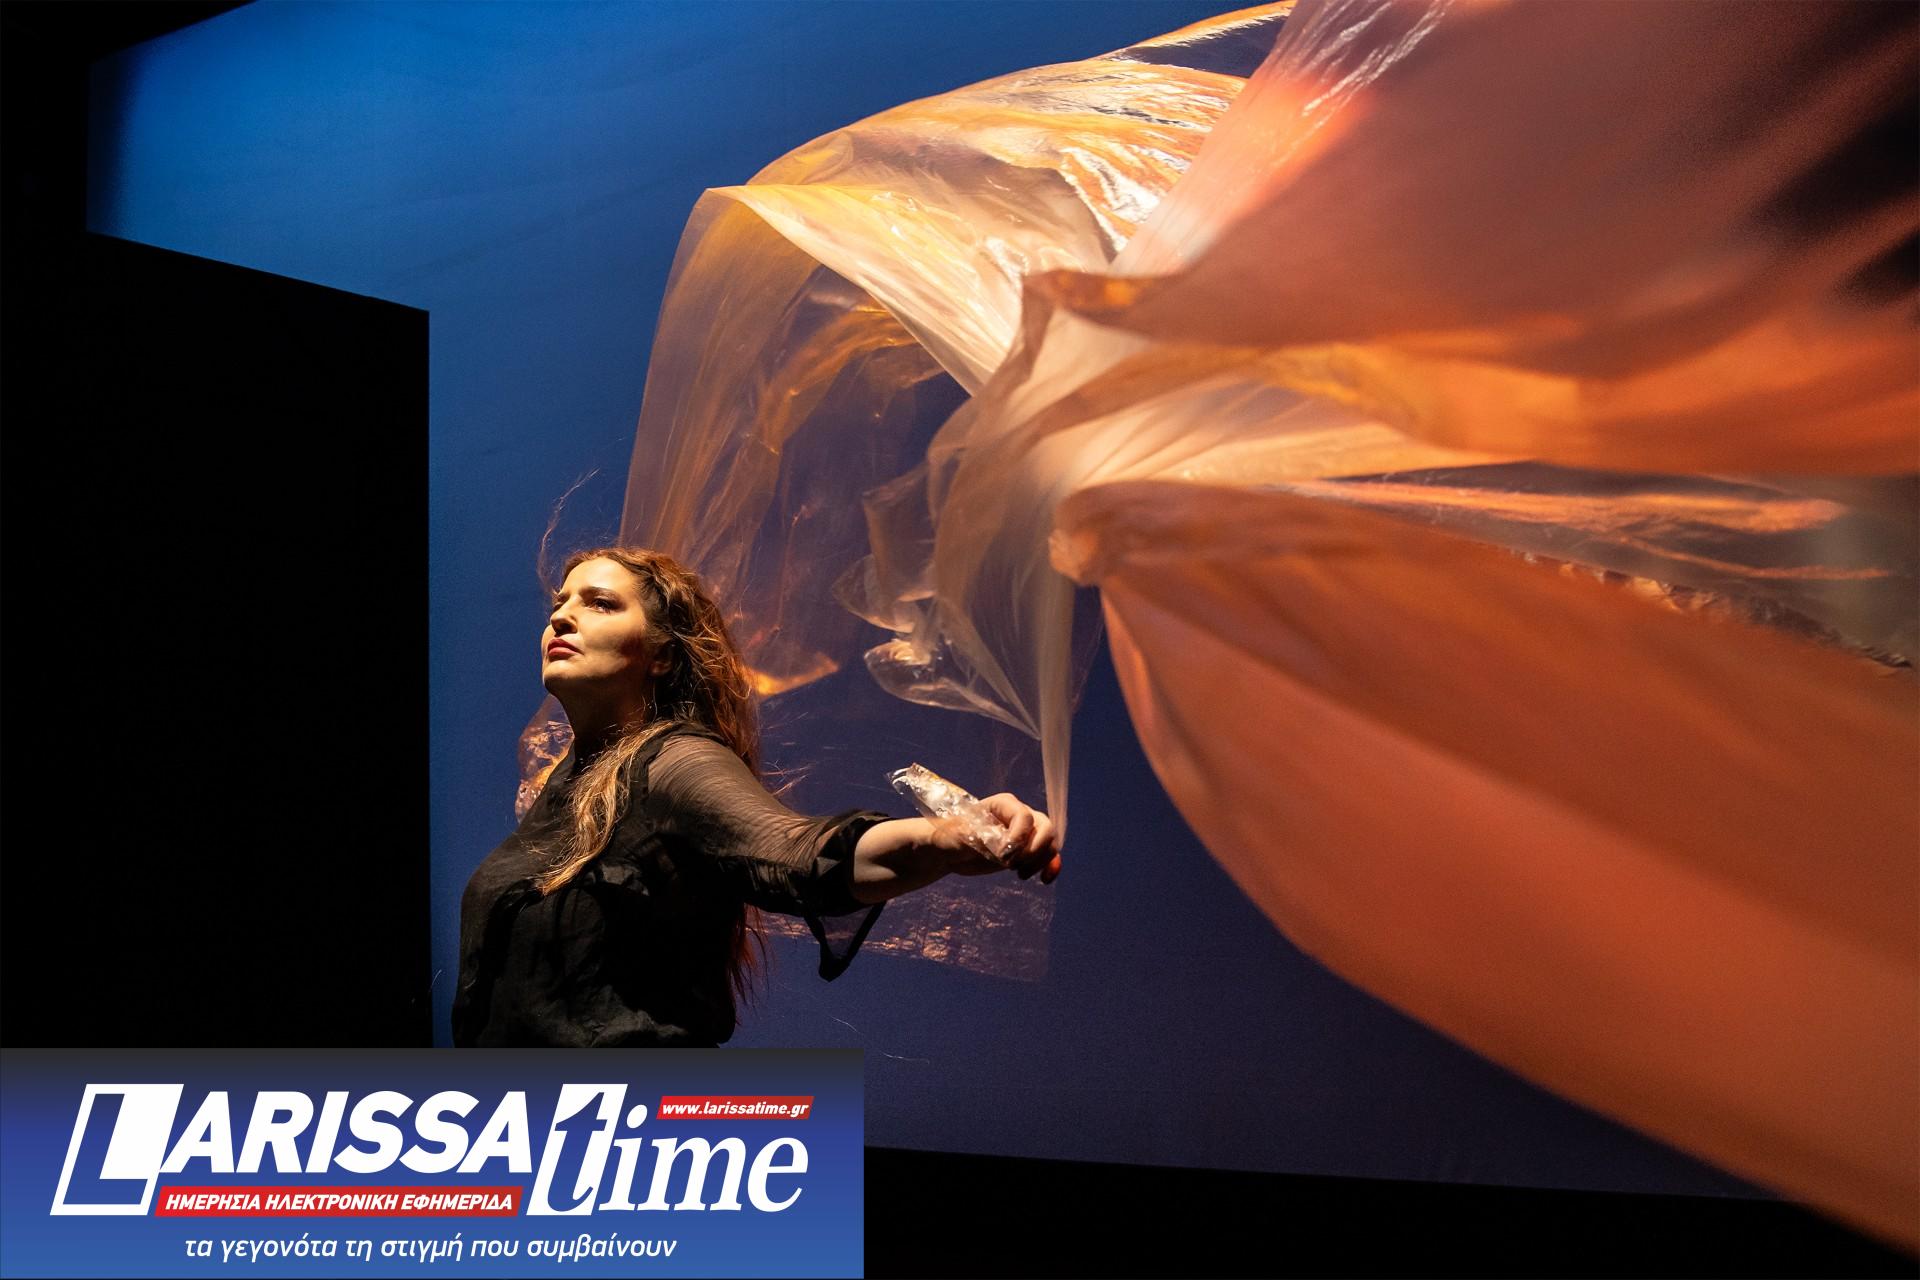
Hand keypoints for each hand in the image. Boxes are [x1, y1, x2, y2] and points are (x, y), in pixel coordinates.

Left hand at [932, 794, 1060, 883]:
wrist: (950, 851)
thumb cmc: (952, 836)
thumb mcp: (964, 835)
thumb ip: (987, 837)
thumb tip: (1008, 849)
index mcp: (1004, 804)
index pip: (1024, 817)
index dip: (1019, 838)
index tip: (1002, 857)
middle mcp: (1019, 814)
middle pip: (1045, 828)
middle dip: (1034, 851)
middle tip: (1013, 866)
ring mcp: (1025, 832)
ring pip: (1049, 843)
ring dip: (1040, 861)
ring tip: (1019, 874)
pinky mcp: (1026, 849)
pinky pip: (1048, 855)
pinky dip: (1051, 866)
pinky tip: (1045, 880)